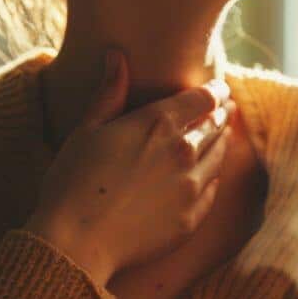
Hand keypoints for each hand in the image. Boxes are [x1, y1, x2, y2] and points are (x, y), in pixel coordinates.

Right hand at [25, 51, 234, 285]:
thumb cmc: (72, 182)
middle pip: (216, 126)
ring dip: (221, 144)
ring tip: (220, 138)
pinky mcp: (191, 220)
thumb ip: (109, 93)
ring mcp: (190, 188)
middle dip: (221, 116)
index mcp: (159, 123)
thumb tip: (117, 56)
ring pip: (219, 158)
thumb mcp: (86, 130)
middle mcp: (184, 152)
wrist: (76, 241)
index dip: (215, 91)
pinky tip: (209, 177)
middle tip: (225, 111)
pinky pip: (212, 192)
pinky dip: (213, 179)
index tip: (219, 90)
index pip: (204, 98)